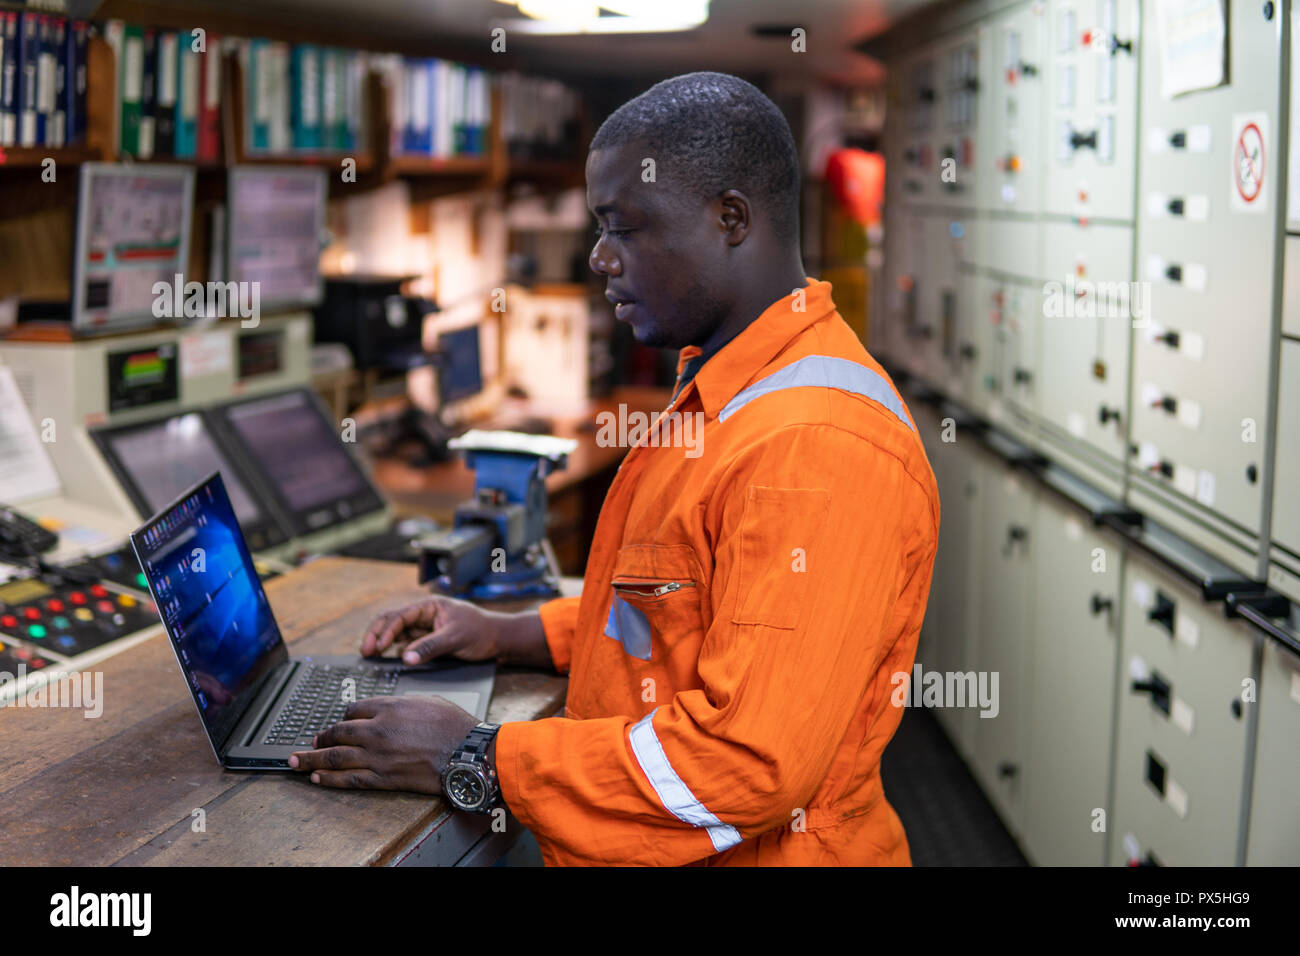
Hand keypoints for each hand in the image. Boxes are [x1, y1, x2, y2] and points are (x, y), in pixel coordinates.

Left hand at [288, 695, 477, 793]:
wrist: (467, 752)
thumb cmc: (453, 725)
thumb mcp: (426, 700)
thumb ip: (401, 704)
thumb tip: (389, 708)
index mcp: (388, 707)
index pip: (353, 710)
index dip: (343, 717)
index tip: (339, 722)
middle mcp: (377, 730)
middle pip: (338, 732)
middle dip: (321, 737)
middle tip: (311, 741)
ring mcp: (377, 755)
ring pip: (335, 757)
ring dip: (312, 759)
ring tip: (296, 761)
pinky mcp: (383, 777)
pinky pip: (349, 779)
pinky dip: (330, 779)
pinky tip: (317, 778)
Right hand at [360, 595, 503, 664]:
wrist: (498, 640)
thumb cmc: (480, 632)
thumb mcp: (455, 638)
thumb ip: (429, 647)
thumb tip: (405, 658)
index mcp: (429, 606)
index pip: (400, 616)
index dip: (386, 631)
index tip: (378, 647)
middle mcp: (424, 615)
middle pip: (392, 621)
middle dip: (377, 634)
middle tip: (365, 651)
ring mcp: (424, 628)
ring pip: (397, 633)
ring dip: (383, 643)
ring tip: (371, 655)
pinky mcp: (427, 641)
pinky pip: (406, 644)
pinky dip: (395, 650)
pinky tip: (388, 659)